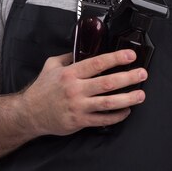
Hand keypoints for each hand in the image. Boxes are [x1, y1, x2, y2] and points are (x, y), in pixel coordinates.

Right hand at [20, 50, 146, 135]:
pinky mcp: (79, 121)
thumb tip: (83, 49)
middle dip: (128, 78)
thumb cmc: (42, 89)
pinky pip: (102, 120)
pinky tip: (126, 111)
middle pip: (107, 83)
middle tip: (141, 74)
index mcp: (70, 73)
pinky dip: (116, 116)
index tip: (129, 55)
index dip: (115, 58)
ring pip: (108, 103)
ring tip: (140, 94)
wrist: (29, 113)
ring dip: (127, 99)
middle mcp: (75, 89)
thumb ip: (68, 56)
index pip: (97, 63)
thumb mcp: (51, 66)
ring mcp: (78, 106)